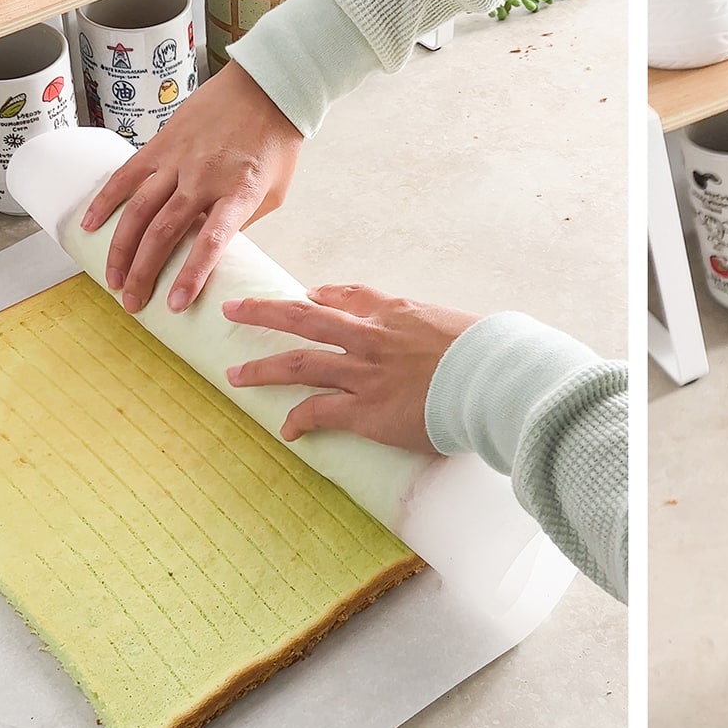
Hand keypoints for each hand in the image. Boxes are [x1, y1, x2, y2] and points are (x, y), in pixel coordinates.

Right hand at [81, 63, 303, 314]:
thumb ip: (242, 221)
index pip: (211, 242)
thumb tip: (210, 247)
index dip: (192, 275)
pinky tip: (89, 226)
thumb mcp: (274, 193)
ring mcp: (177, 160)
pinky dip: (105, 201)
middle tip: (133, 303)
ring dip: (121, 249)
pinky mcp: (160, 144)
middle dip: (145, 273)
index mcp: (238, 194)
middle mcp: (203, 178)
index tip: (175, 304)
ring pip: (138, 210)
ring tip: (113, 279)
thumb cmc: (275, 145)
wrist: (265, 89)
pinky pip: (125, 175)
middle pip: (164, 232)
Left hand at [223, 284, 479, 452]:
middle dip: (264, 313)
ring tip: (234, 375)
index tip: (308, 296)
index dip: (323, 297)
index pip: (350, 297)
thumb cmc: (490, 355)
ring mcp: (364, 373)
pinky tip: (286, 430)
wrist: (493, 379)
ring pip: (298, 364)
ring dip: (262, 369)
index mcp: (397, 313)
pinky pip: (319, 413)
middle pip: (304, 318)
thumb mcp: (459, 326)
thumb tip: (452, 340)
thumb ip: (440, 329)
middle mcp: (371, 337)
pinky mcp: (366, 411)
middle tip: (234, 309)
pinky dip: (298, 421)